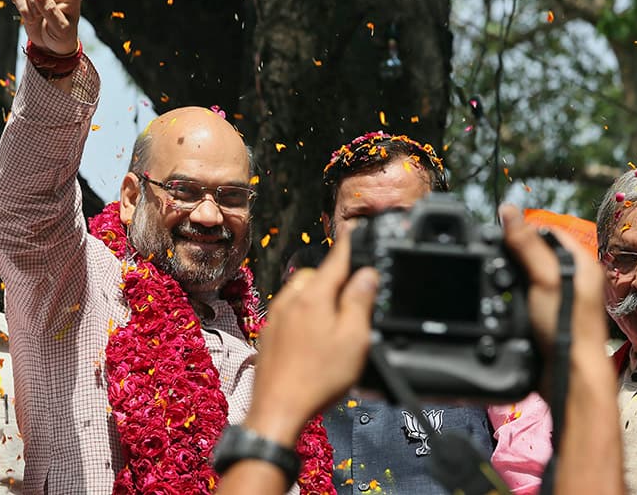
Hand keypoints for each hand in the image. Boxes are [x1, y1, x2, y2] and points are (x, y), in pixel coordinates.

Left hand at [245, 230, 378, 446]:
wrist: (278, 409)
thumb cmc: (317, 377)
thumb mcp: (354, 338)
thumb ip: (360, 301)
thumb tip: (366, 273)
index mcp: (313, 295)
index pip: (336, 257)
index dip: (349, 242)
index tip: (355, 227)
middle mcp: (290, 299)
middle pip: (318, 276)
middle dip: (336, 281)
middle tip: (354, 305)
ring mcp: (276, 316)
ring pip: (303, 294)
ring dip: (319, 300)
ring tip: (335, 330)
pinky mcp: (270, 334)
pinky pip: (292, 313)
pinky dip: (306, 318)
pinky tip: (315, 344)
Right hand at [499, 204, 610, 377]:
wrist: (568, 375)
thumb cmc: (566, 327)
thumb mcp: (544, 278)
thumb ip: (526, 243)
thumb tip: (508, 212)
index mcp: (581, 263)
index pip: (546, 231)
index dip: (522, 231)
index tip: (500, 237)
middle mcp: (573, 278)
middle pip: (535, 252)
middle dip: (514, 255)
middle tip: (497, 262)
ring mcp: (560, 298)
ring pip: (528, 275)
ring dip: (511, 277)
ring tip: (500, 283)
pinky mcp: (548, 316)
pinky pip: (525, 296)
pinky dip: (512, 296)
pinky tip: (504, 301)